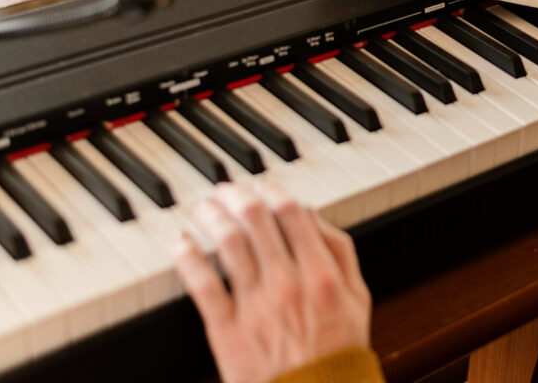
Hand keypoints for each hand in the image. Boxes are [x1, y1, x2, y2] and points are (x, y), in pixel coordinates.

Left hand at [173, 183, 371, 382]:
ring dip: (212, 216)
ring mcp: (255, 305)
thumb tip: (315, 217)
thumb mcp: (357, 298)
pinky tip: (180, 241)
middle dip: (237, 195)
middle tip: (227, 190)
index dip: (273, 190)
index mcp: (321, 273)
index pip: (292, 212)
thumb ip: (340, 253)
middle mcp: (287, 283)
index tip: (262, 184)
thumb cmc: (336, 353)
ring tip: (203, 207)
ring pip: (227, 243)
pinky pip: (202, 284)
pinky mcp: (227, 329)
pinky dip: (187, 256)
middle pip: (255, 220)